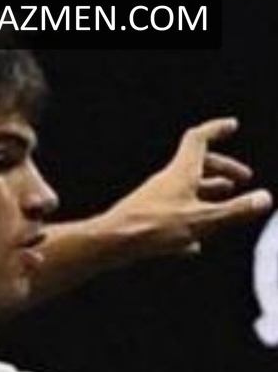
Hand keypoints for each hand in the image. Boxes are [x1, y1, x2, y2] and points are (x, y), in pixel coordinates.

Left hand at [107, 118, 272, 258]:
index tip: (231, 126)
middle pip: (197, 166)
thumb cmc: (152, 229)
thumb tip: (265, 199)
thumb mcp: (201, 220)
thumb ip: (234, 211)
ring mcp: (154, 201)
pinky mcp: (144, 221)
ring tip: (223, 204)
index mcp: (181, 172)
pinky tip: (193, 245)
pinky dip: (187, 224)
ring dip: (206, 195)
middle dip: (222, 170)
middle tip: (240, 182)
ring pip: (184, 192)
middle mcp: (166, 182)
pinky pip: (170, 218)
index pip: (200, 138)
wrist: (109, 245)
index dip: (217, 130)